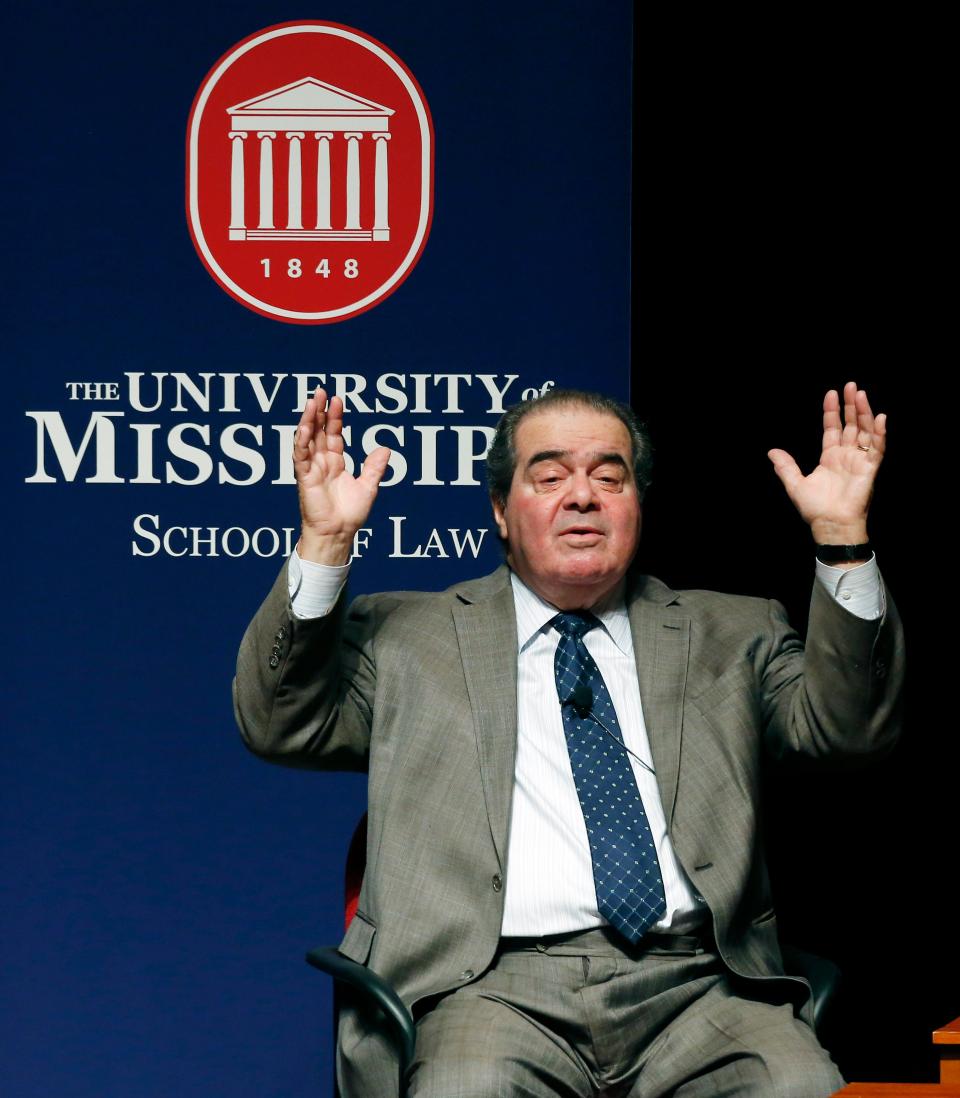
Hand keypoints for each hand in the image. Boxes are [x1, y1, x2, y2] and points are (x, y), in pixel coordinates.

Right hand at [293, 388, 390, 564]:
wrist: (339, 533)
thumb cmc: (350, 514)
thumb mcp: (368, 487)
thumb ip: (374, 467)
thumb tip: (385, 448)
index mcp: (335, 463)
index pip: (333, 434)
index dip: (335, 418)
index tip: (338, 400)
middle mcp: (321, 462)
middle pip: (319, 431)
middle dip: (319, 411)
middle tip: (321, 392)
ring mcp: (311, 468)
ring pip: (307, 439)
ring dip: (309, 420)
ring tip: (312, 401)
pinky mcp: (304, 477)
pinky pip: (300, 456)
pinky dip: (302, 441)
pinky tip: (305, 426)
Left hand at [767, 381, 885, 549]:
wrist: (829, 524)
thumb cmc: (815, 509)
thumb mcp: (795, 484)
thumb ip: (785, 466)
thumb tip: (771, 452)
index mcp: (830, 457)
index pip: (832, 428)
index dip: (832, 411)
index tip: (831, 393)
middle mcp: (846, 456)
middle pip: (851, 425)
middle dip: (851, 406)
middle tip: (850, 386)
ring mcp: (859, 461)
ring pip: (864, 432)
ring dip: (864, 413)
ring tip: (861, 395)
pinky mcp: (870, 469)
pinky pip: (877, 448)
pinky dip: (879, 434)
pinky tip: (879, 418)